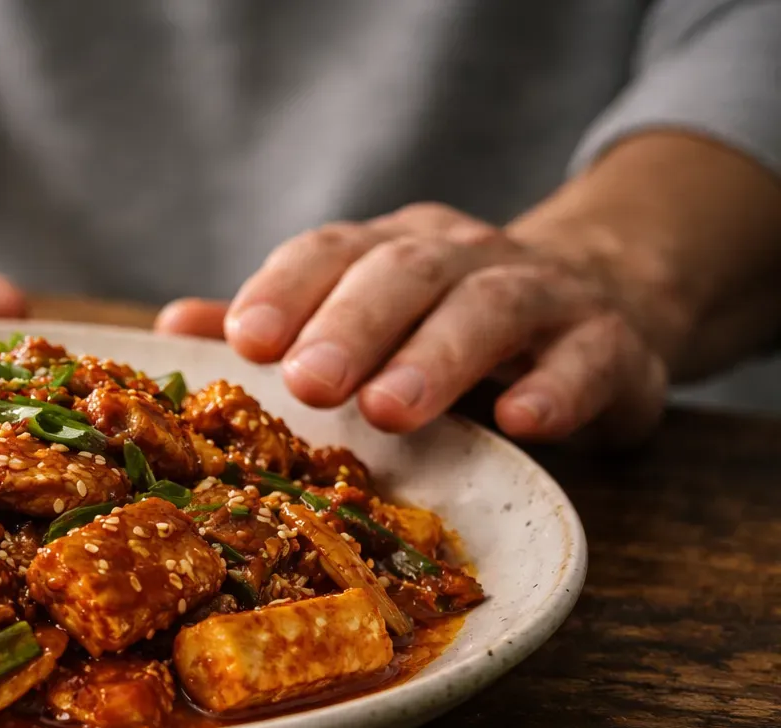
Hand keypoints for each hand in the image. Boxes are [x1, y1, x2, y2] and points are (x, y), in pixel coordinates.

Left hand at [156, 203, 670, 442]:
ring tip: (390, 411)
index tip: (245, 341)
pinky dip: (557, 389)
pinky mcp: (610, 344)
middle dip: (351, 326)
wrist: (604, 301)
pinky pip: (589, 358)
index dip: (287, 291)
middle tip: (308, 384)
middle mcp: (461, 257)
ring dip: (437, 358)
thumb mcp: (363, 315)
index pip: (329, 252)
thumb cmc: (447, 324)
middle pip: (402, 274)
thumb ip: (280, 322)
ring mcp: (542, 294)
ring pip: (490, 308)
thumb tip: (173, 326)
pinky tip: (523, 423)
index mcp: (389, 250)